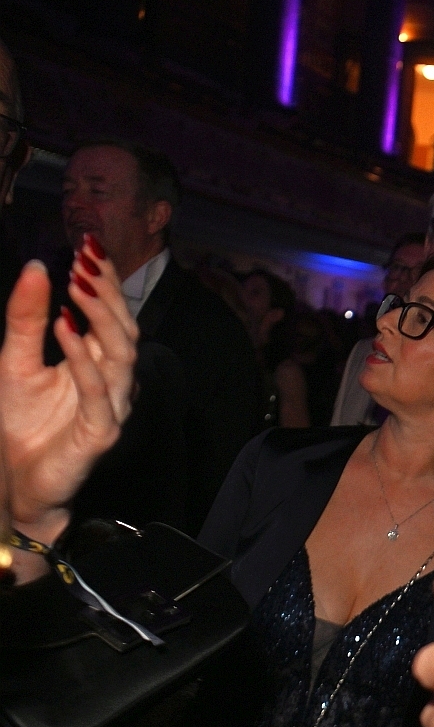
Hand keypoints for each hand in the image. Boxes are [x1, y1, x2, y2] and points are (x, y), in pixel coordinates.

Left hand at [0, 237, 137, 542]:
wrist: (18, 482)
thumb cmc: (23, 425)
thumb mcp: (15, 361)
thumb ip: (27, 319)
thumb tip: (37, 268)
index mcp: (100, 362)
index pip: (111, 314)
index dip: (105, 280)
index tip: (88, 244)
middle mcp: (114, 381)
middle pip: (124, 328)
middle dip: (107, 291)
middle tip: (85, 258)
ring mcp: (113, 406)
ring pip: (122, 354)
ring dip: (101, 317)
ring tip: (77, 286)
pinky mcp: (102, 432)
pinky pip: (98, 390)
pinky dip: (83, 357)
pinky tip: (65, 328)